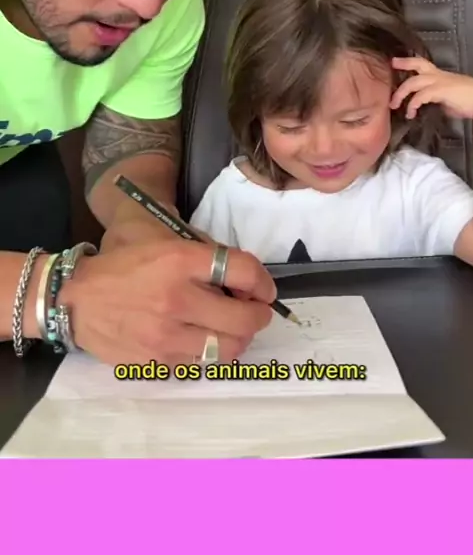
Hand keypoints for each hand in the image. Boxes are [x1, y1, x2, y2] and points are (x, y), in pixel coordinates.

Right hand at [58, 240, 276, 367]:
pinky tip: (200, 338)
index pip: (243, 271)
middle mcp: (176, 300)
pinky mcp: (156, 362)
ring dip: (238, 339)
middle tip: (255, 312)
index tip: (264, 289)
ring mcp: (166, 336)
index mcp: (179, 261)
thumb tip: (246, 279)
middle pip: (244, 320)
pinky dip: (208, 352)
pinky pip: (200, 363)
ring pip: (228, 349)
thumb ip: (206, 255)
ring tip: (230, 328)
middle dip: (259, 316)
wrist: (76, 299)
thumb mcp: (164, 241)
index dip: (264, 282)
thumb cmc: (125, 264)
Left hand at [390, 57, 472, 120]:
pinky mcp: (440, 90)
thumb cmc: (468, 101)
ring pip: (414, 82)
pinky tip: (411, 113)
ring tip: (394, 105)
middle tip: (392, 65)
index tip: (395, 61)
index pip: (423, 64)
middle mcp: (439, 75)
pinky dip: (413, 104)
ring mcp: (439, 82)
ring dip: (401, 93)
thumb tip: (429, 107)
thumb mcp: (447, 99)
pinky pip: (421, 96)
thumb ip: (436, 100)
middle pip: (418, 65)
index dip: (408, 61)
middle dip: (404, 64)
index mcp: (440, 75)